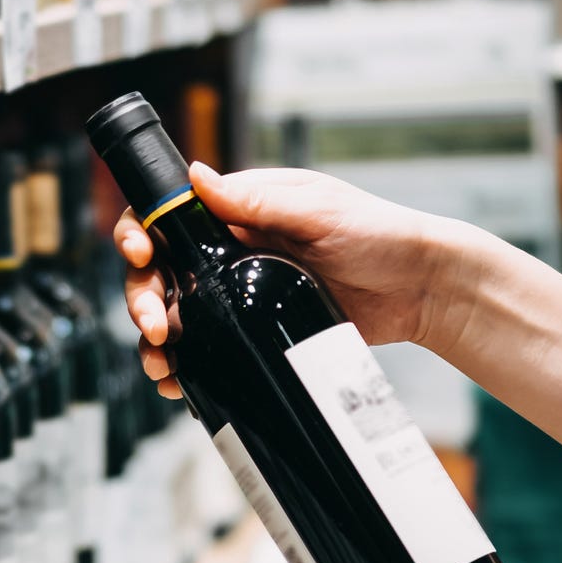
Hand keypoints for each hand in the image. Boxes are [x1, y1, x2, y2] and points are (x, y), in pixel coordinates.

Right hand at [113, 162, 494, 398]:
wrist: (421, 289)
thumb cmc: (378, 234)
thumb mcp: (317, 209)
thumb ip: (257, 200)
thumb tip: (195, 177)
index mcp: (237, 212)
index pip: (167, 217)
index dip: (140, 235)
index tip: (140, 255)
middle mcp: (230, 253)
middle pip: (160, 274)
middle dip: (142, 299)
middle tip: (153, 326)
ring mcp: (241, 296)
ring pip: (177, 317)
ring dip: (156, 342)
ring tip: (161, 365)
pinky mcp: (256, 333)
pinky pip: (209, 349)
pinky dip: (188, 368)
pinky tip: (178, 385)